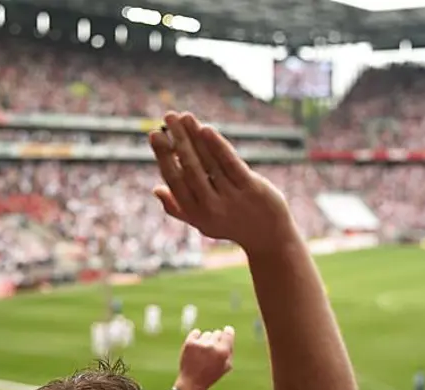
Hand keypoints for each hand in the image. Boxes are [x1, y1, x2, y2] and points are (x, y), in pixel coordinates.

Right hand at [149, 112, 293, 254]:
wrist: (270, 238)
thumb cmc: (231, 225)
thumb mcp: (202, 222)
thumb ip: (178, 208)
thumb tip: (156, 189)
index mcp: (195, 213)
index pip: (175, 181)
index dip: (163, 157)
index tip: (155, 135)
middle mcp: (211, 207)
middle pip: (190, 168)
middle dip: (178, 141)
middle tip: (168, 117)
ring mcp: (232, 197)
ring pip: (209, 162)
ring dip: (195, 137)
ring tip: (184, 117)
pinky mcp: (252, 188)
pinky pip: (231, 163)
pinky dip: (217, 146)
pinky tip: (206, 129)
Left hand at [175, 326, 234, 389]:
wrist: (192, 382)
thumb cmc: (211, 375)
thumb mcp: (226, 366)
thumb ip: (230, 349)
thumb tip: (229, 332)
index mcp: (223, 352)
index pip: (228, 333)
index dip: (228, 331)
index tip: (227, 331)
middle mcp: (212, 346)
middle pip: (217, 333)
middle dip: (216, 340)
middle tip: (211, 351)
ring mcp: (200, 344)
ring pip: (206, 334)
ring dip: (206, 340)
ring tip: (202, 353)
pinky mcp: (189, 343)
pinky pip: (196, 332)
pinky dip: (196, 337)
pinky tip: (196, 348)